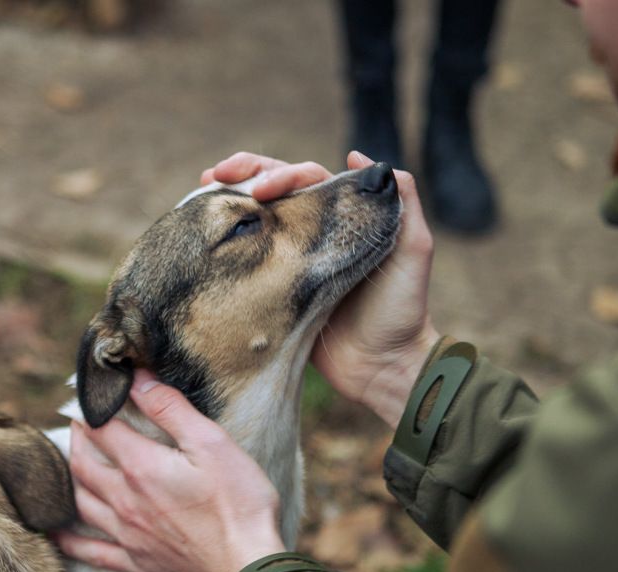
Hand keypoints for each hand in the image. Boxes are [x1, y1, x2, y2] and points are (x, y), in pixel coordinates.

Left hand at [52, 369, 285, 571]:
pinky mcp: (137, 563)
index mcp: (142, 468)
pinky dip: (69, 540)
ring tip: (75, 462)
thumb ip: (172, 410)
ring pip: (82, 502)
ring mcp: (128, 535)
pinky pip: (91, 552)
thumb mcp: (213, 444)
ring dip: (73, 478)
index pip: (104, 428)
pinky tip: (57, 533)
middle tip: (82, 423)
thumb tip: (138, 380)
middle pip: (83, 464)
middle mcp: (124, 501)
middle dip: (79, 439)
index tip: (96, 393)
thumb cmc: (239, 506)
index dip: (96, 407)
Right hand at [207, 151, 440, 427]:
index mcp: (347, 216)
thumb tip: (360, 158)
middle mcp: (317, 231)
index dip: (282, 174)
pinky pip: (251, 256)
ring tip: (203, 188)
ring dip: (233, 197)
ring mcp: (294, 259)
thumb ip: (403, 201)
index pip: (308, 178)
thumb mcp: (414, 249)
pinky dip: (230, 239)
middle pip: (278, 189)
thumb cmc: (401, 309)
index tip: (260, 188)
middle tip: (215, 174)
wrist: (383, 366)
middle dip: (248, 174)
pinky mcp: (279, 287)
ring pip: (260, 216)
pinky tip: (209, 231)